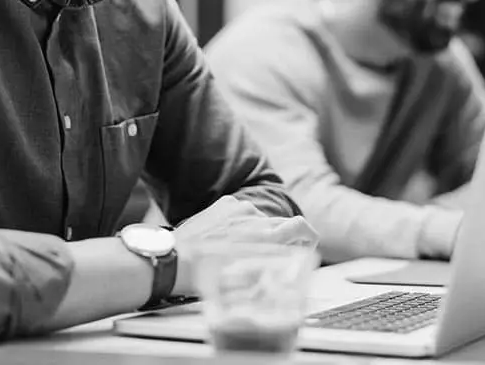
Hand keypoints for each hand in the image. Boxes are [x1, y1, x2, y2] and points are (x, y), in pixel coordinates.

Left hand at [170, 195, 317, 294]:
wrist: (174, 258)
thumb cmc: (208, 276)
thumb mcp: (246, 282)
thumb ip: (270, 272)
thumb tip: (282, 272)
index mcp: (265, 237)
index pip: (301, 226)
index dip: (310, 236)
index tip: (309, 244)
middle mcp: (255, 217)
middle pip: (282, 223)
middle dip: (282, 239)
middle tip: (272, 255)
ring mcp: (239, 206)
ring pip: (261, 219)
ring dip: (258, 232)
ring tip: (239, 249)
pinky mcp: (225, 202)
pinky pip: (243, 212)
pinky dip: (241, 223)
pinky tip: (226, 238)